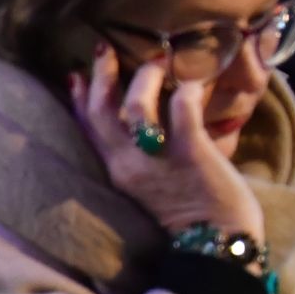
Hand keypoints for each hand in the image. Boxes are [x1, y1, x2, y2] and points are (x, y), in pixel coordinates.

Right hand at [70, 44, 263, 240]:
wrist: (217, 244)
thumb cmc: (189, 212)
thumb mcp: (149, 185)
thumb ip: (142, 155)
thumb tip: (150, 118)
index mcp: (117, 171)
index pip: (87, 128)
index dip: (79, 98)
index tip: (76, 73)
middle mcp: (129, 165)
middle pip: (102, 112)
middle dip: (101, 76)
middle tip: (106, 49)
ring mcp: (159, 159)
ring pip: (137, 108)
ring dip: (145, 79)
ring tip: (158, 63)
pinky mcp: (192, 153)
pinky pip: (182, 111)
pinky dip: (185, 93)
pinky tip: (192, 86)